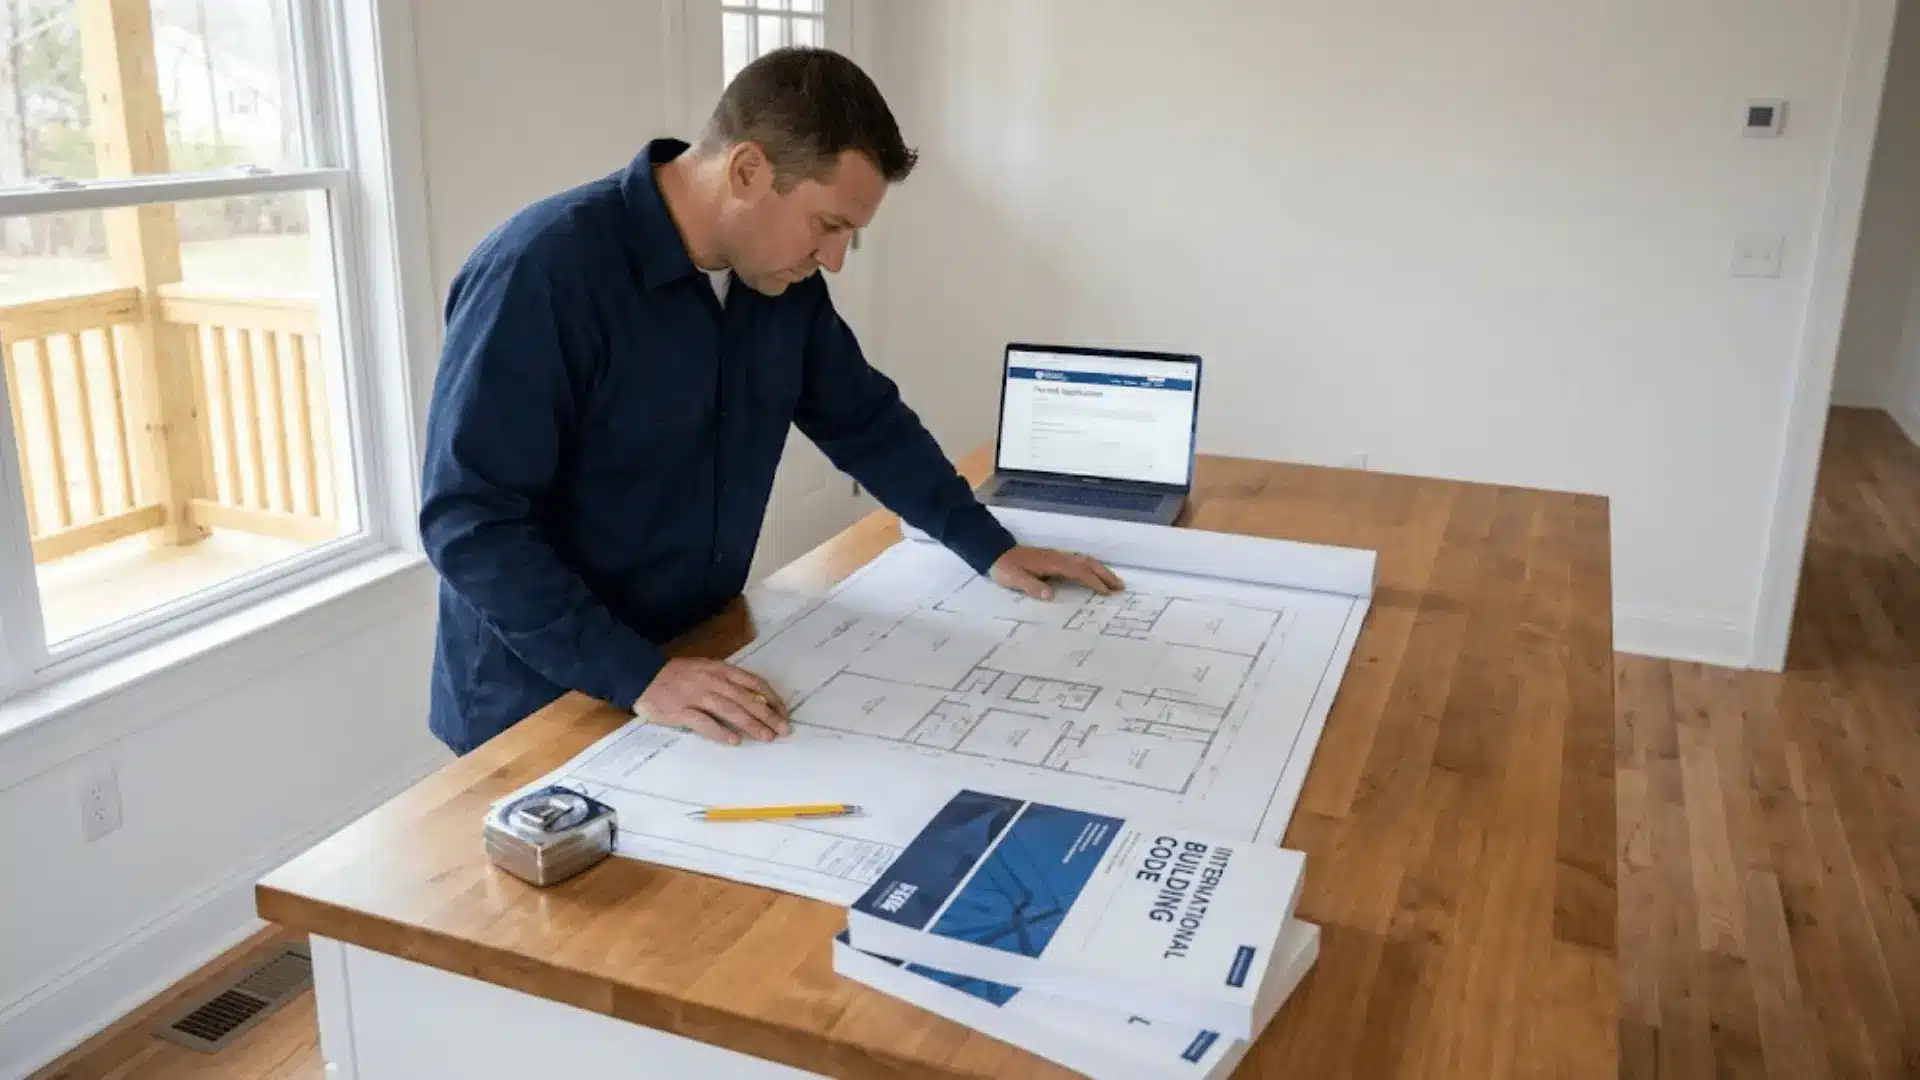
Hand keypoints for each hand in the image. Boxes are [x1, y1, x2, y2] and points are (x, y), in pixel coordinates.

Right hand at [633, 658, 789, 745]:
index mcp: (720, 670)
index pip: (753, 683)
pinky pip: (704, 722)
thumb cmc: (678, 675)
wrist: (642, 675)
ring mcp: (696, 695)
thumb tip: (756, 699)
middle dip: (768, 715)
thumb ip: (728, 682)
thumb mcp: (706, 669)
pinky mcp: (680, 711)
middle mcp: (711, 681)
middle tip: (783, 729)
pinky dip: (720, 732)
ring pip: (730, 710)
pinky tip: (734, 741)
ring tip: (766, 737)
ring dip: (751, 724)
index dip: (772, 698)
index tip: (784, 712)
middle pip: (746, 699)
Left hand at [990, 545, 1123, 599]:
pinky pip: (1079, 561)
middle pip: (1087, 563)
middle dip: (1105, 575)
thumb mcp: (1014, 579)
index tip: (1106, 592)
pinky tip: (1094, 574)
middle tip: (1120, 588)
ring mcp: (1057, 556)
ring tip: (1114, 583)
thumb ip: (1031, 586)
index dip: (1093, 581)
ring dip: (1101, 570)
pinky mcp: (1054, 558)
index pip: (1078, 571)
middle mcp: (1058, 557)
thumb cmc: (1005, 568)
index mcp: (1052, 563)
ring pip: (1085, 560)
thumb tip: (1049, 595)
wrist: (995, 552)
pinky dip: (1091, 567)